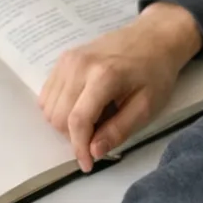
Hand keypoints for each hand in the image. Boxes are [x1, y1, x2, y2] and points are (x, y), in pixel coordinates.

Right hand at [39, 2, 201, 171]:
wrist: (152, 37)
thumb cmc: (155, 72)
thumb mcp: (146, 105)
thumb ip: (119, 129)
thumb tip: (94, 151)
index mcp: (103, 76)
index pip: (78, 121)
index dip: (79, 148)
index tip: (87, 165)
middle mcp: (78, 65)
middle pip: (58, 117)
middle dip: (74, 136)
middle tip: (99, 134)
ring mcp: (67, 60)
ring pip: (48, 108)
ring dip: (65, 123)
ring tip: (93, 118)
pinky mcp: (62, 59)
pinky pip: (47, 95)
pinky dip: (60, 108)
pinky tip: (82, 106)